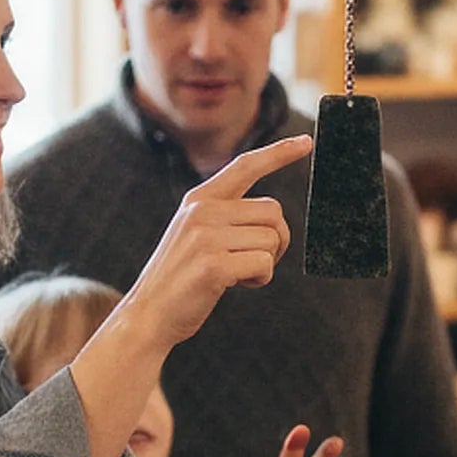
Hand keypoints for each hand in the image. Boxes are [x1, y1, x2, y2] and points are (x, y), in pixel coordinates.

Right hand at [124, 136, 311, 349]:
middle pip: (273, 211)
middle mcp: (202, 210)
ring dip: (266, 262)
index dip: (279, 153)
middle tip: (254, 260)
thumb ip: (226, 215)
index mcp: (199, 199)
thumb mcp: (196, 233)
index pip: (246, 165)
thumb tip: (273, 214)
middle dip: (276, 239)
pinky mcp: (214, 264)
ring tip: (238, 274)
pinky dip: (260, 278)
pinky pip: (264, 263)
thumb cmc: (181, 277)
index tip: (307, 142)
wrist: (149, 314)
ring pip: (272, 239)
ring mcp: (206, 236)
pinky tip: (237, 284)